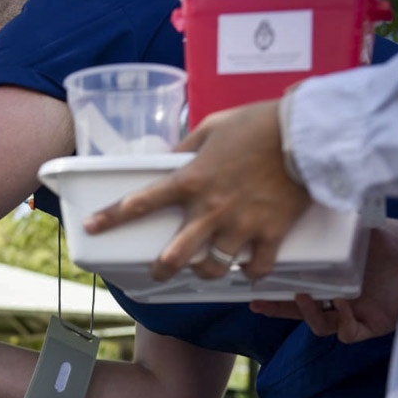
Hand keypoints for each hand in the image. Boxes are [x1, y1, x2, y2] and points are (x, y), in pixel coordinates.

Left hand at [83, 99, 311, 280]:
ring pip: (212, 267)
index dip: (110, 218)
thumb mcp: (213, 127)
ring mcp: (240, 225)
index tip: (90, 228)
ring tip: (204, 271)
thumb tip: (170, 159)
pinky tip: (246, 270)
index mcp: (190, 180)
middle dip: (160, 269)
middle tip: (157, 272)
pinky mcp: (271, 233)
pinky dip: (249, 272)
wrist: (307, 133)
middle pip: (174, 254)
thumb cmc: (259, 124)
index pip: (140, 203)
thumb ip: (187, 147)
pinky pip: (255, 267)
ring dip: (204, 273)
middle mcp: (209, 209)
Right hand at [250, 218, 397, 342]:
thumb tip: (306, 199)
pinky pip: (348, 333)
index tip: (252, 288)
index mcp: (327, 277)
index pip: (293, 287)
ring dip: (309, 314)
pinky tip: (343, 305)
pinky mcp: (371, 324)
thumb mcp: (353, 228)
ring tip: (305, 297)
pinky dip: (343, 323)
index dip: (272, 291)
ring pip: (320, 325)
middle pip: (298, 309)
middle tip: (259, 302)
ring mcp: (352, 312)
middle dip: (276, 309)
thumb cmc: (389, 240)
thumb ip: (329, 224)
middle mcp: (336, 296)